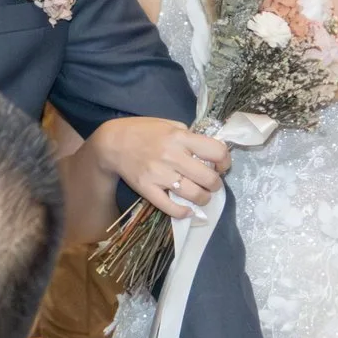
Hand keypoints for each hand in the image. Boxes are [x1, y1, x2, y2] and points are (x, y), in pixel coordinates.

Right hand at [88, 116, 231, 219]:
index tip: (221, 166)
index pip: (216, 151)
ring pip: (193, 194)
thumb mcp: (169, 124)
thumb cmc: (143, 131)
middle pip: (208, 178)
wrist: (112, 143)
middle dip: (215, 184)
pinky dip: (183, 212)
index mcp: (180, 137)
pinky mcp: (147, 189)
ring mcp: (160, 174)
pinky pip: (170, 207)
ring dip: (203, 199)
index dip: (224, 161)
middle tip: (212, 184)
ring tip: (202, 197)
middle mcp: (173, 156)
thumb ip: (189, 136)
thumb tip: (209, 151)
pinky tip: (187, 211)